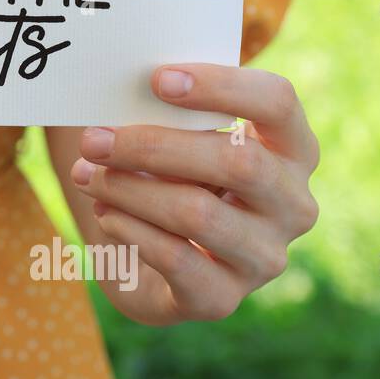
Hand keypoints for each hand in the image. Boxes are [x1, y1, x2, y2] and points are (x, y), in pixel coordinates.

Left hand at [70, 64, 319, 324]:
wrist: (153, 258)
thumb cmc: (170, 177)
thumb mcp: (176, 138)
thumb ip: (168, 114)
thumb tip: (117, 97)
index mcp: (292, 150)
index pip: (278, 103)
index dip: (221, 86)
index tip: (157, 79)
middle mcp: (294, 205)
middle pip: (238, 162)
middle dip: (153, 146)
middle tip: (93, 139)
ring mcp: (264, 257)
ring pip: (199, 213)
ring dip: (129, 189)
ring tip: (85, 175)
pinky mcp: (223, 299)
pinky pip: (176, 260)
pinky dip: (130, 231)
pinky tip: (104, 214)